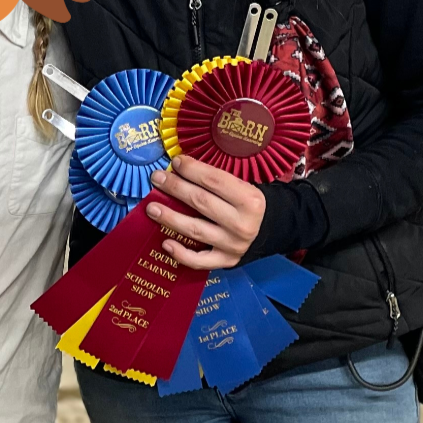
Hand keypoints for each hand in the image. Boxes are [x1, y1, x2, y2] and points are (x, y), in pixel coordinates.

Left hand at [146, 155, 265, 269]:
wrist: (271, 230)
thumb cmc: (249, 204)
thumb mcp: (243, 186)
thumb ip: (216, 180)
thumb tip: (181, 167)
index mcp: (249, 200)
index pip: (214, 181)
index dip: (192, 170)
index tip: (175, 162)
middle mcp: (242, 224)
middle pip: (201, 202)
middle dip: (175, 188)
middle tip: (156, 179)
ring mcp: (233, 245)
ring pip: (195, 229)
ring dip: (170, 218)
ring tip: (152, 208)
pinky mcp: (226, 261)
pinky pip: (199, 260)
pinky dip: (180, 253)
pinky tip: (165, 242)